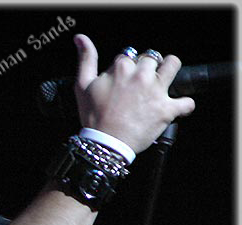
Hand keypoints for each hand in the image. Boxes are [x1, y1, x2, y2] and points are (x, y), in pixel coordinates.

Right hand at [73, 34, 195, 153]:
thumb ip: (85, 59)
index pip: (129, 55)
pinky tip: (177, 108)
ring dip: (171, 69)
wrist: (105, 143)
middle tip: (141, 81)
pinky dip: (184, 106)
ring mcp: (156, 91)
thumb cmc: (92, 116)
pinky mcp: (166, 109)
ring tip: (164, 80)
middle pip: (152, 58)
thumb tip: (80, 38)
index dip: (126, 66)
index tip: (122, 79)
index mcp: (121, 67)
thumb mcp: (82, 86)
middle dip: (148, 67)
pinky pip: (186, 103)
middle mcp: (141, 75)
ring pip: (173, 65)